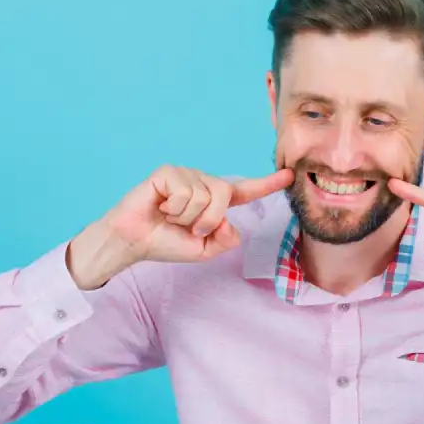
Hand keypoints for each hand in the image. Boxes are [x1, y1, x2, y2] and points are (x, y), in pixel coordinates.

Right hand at [68, 166, 293, 288]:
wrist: (134, 242)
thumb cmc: (165, 243)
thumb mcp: (203, 251)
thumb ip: (225, 241)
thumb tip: (229, 223)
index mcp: (215, 203)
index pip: (245, 191)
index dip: (268, 184)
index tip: (289, 175)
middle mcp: (203, 184)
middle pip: (225, 195)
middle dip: (206, 220)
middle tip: (185, 227)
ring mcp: (186, 175)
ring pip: (205, 196)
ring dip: (186, 217)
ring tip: (169, 217)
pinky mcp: (168, 172)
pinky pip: (185, 191)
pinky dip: (173, 208)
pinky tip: (160, 208)